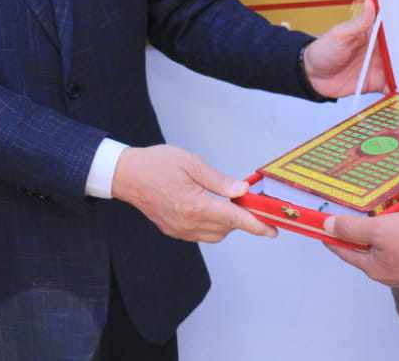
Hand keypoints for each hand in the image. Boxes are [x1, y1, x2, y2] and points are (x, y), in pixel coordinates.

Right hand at [111, 145, 275, 242]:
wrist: (126, 175)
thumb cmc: (156, 164)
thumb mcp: (191, 163)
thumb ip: (218, 181)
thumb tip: (241, 192)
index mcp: (194, 205)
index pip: (234, 219)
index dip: (256, 225)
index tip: (272, 229)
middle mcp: (187, 222)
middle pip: (227, 228)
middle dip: (240, 218)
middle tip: (246, 201)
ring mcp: (179, 229)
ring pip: (215, 234)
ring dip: (226, 222)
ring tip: (225, 201)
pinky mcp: (173, 231)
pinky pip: (201, 234)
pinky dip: (212, 225)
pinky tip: (209, 208)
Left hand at [303, 0, 386, 97]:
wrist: (312, 76)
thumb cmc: (323, 51)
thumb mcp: (340, 34)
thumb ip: (358, 23)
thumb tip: (370, 4)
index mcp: (372, 34)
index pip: (393, 30)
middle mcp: (379, 50)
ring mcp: (379, 66)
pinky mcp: (376, 82)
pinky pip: (391, 85)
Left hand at [322, 212, 398, 286]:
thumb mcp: (380, 229)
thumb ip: (353, 228)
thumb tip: (327, 225)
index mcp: (373, 267)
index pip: (345, 251)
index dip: (332, 238)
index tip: (321, 230)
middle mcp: (386, 273)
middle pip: (364, 251)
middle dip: (356, 236)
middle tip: (350, 218)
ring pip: (382, 250)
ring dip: (377, 236)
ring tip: (378, 219)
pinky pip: (398, 250)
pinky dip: (393, 238)